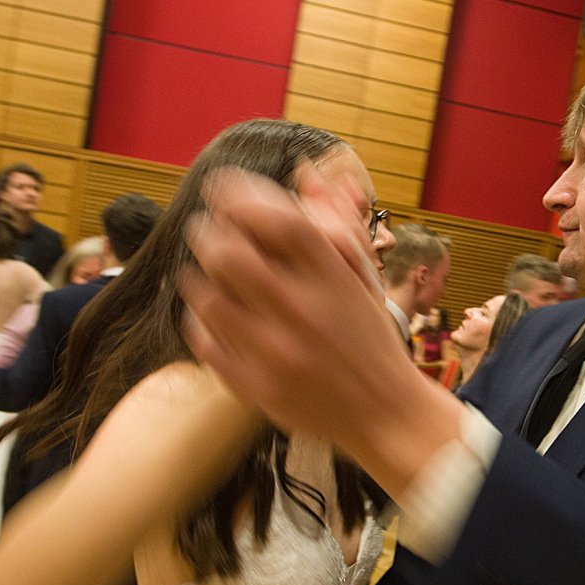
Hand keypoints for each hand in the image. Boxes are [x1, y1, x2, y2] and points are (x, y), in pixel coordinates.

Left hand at [181, 164, 458, 497]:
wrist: (386, 414)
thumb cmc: (370, 339)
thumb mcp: (363, 279)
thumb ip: (335, 224)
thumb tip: (305, 171)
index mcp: (333, 280)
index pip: (278, 221)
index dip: (242, 195)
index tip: (223, 187)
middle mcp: (303, 312)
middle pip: (231, 253)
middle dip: (208, 231)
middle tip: (205, 227)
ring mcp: (276, 352)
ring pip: (209, 295)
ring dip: (198, 273)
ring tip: (203, 269)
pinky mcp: (256, 387)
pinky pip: (206, 341)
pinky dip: (200, 319)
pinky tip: (210, 312)